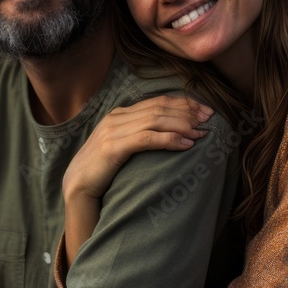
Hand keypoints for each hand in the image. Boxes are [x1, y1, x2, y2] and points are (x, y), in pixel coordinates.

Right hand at [61, 95, 212, 264]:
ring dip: (182, 125)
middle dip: (188, 112)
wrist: (77, 186)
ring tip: (202, 132)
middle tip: (210, 118)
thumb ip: (139, 135)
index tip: (205, 110)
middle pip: (159, 108)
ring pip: (156, 120)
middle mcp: (117, 117)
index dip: (183, 104)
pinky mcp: (113, 147)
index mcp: (120, 114)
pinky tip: (186, 144)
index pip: (157, 102)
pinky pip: (147, 138)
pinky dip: (170, 139)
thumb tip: (168, 133)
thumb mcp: (122, 146)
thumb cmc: (103, 169)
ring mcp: (113, 131)